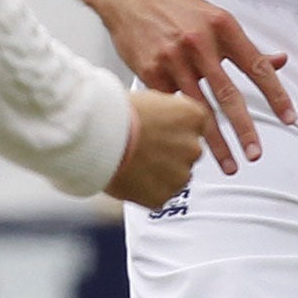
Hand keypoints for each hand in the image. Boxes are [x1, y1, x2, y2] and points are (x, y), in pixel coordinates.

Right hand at [91, 0, 295, 173]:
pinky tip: (191, 143)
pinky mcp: (151, 71)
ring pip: (199, 108)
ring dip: (215, 140)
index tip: (288, 118)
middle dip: (244, 129)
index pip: (257, 66)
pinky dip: (183, 126)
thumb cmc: (174, 6)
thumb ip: (246, 46)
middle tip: (255, 153)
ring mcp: (174, 58)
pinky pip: (172, 105)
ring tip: (228, 163)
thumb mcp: (216, 18)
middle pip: (228, 94)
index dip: (276, 95)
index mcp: (222, 27)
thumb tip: (279, 61)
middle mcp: (200, 42)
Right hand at [105, 90, 212, 209]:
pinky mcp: (164, 196)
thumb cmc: (118, 114)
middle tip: (146, 149)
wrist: (98, 138)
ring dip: (161, 173)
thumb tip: (168, 121)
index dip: (179, 131)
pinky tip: (131, 178)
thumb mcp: (152, 100)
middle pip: (188, 152)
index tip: (166, 133)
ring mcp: (180, 174)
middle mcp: (193, 147)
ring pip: (176, 176)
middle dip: (171, 153)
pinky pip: (160, 195)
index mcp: (194, 117)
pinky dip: (148, 191)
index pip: (198, 127)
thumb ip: (169, 114)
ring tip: (135, 164)